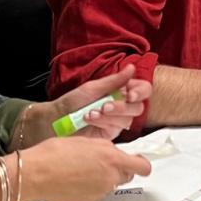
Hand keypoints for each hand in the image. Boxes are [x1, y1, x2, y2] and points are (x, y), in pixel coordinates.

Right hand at [22, 136, 151, 200]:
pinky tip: (76, 178)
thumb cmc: (54, 154)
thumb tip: (111, 152)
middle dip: (119, 169)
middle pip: (126, 176)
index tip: (138, 162)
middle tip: (103, 161)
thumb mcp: (84, 141)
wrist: (35, 174)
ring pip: (111, 184)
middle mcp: (110, 177)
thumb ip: (104, 147)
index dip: (142, 164)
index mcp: (112, 158)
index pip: (142, 167)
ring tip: (83, 168)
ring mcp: (100, 192)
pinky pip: (98, 192)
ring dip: (104, 178)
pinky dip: (92, 186)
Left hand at [29, 66, 151, 143]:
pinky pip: (116, 128)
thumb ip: (114, 80)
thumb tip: (132, 68)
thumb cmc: (73, 102)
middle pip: (138, 107)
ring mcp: (117, 121)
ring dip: (110, 114)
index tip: (129, 94)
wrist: (57, 119)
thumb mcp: (93, 88)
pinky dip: (103, 122)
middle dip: (122, 106)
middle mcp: (121, 106)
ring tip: (92, 112)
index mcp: (119, 90)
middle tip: (105, 105)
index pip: (142, 90)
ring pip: (128, 119)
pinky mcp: (111, 133)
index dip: (140, 91)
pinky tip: (89, 118)